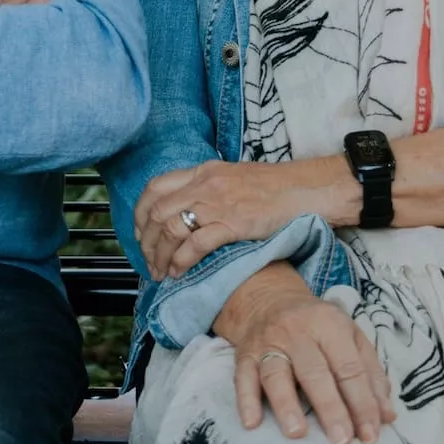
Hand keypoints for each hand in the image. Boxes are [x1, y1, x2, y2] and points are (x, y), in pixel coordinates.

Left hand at [134, 157, 355, 278]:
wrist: (303, 189)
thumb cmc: (271, 188)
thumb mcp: (231, 177)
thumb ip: (206, 187)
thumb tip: (185, 209)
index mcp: (202, 171)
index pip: (155, 187)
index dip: (140, 212)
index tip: (140, 232)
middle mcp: (204, 185)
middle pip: (157, 211)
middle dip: (146, 241)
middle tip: (148, 261)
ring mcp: (218, 203)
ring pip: (171, 229)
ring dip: (160, 254)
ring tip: (161, 272)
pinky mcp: (233, 223)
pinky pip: (196, 244)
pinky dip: (182, 260)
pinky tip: (180, 272)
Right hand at [214, 265, 393, 443]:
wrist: (270, 299)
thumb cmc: (317, 324)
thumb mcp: (350, 336)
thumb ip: (371, 373)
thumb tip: (386, 415)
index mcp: (329, 324)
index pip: (349, 368)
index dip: (362, 403)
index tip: (370, 434)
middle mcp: (297, 331)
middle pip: (314, 372)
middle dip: (329, 407)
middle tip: (341, 439)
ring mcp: (268, 342)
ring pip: (276, 374)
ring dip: (286, 404)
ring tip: (298, 433)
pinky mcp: (244, 354)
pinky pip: (243, 377)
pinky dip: (246, 400)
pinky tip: (252, 422)